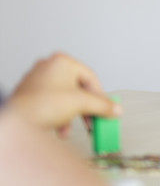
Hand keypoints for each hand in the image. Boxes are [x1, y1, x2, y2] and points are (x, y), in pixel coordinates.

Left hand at [6, 52, 120, 136]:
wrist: (14, 122)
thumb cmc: (41, 105)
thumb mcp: (81, 103)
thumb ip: (102, 105)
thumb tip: (115, 109)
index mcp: (62, 61)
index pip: (91, 78)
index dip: (101, 96)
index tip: (107, 108)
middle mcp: (48, 67)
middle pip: (77, 89)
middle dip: (84, 109)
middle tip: (93, 120)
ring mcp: (37, 80)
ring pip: (64, 98)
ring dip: (70, 115)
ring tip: (70, 128)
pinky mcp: (29, 95)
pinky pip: (51, 104)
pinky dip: (58, 116)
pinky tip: (58, 128)